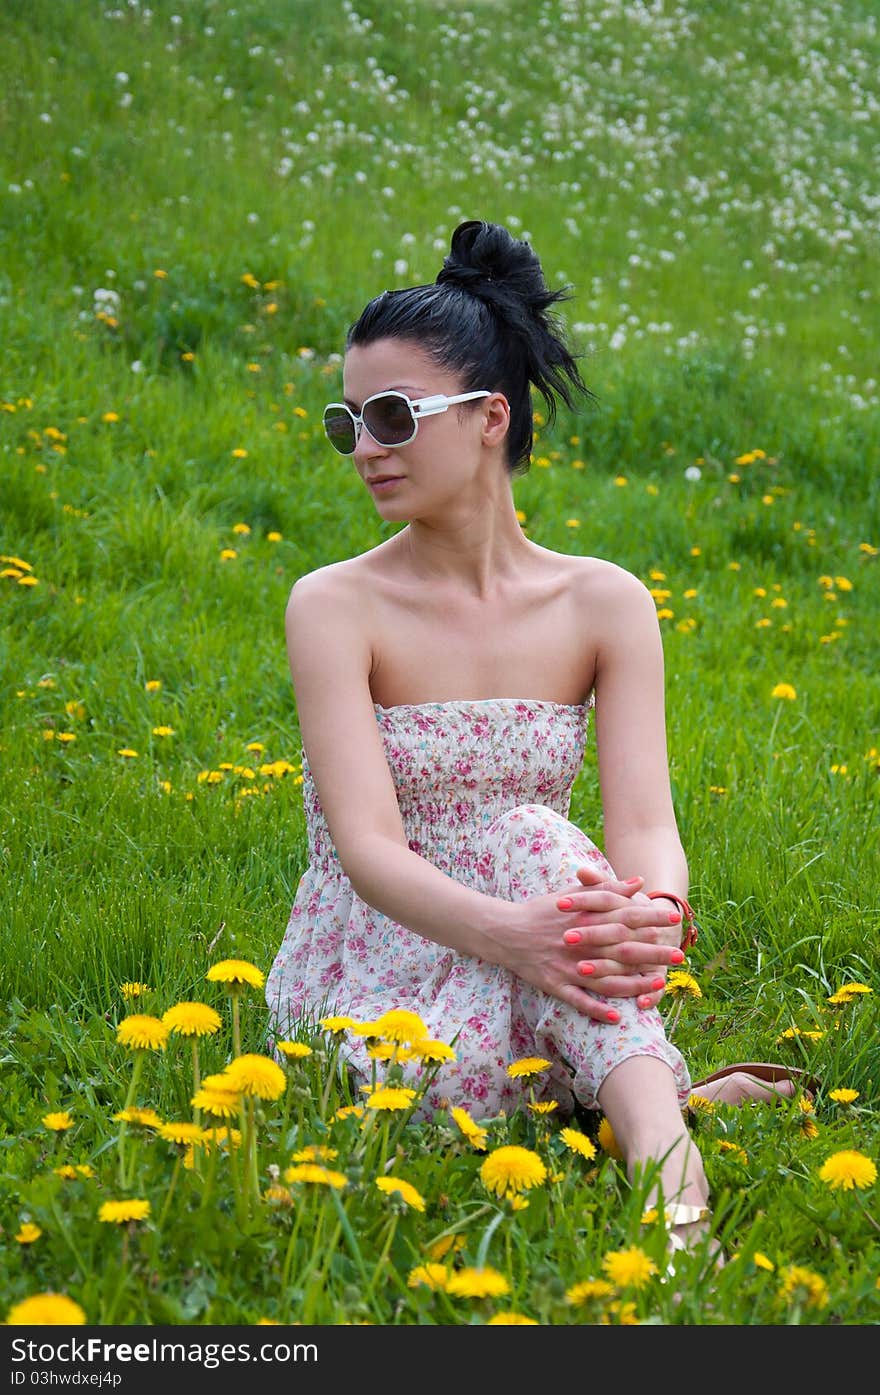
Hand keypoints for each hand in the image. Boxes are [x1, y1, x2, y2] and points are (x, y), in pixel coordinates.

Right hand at [500, 873, 683, 1022]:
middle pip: (623, 949)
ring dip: (635, 984)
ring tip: (659, 985)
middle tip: (679, 957)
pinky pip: (579, 1001)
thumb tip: (638, 882)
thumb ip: (606, 889)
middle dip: (653, 953)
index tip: (673, 920)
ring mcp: (568, 966)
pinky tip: (617, 1017)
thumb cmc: (541, 911)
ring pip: (607, 979)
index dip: (650, 919)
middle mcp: (579, 943)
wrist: (504, 931)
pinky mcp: (555, 985)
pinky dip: (598, 1009)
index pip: (624, 917)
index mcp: (584, 919)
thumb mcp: (572, 895)